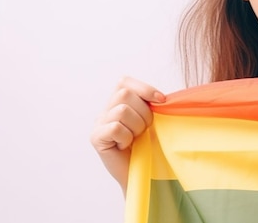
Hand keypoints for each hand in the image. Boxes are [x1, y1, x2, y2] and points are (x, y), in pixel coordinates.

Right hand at [90, 77, 165, 194]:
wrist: (143, 175)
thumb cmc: (148, 146)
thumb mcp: (151, 120)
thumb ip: (151, 104)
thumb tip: (161, 97)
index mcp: (118, 102)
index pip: (125, 82)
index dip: (144, 89)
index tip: (162, 100)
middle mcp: (105, 110)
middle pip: (124, 94)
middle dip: (144, 112)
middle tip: (146, 129)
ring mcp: (98, 124)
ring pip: (122, 110)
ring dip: (137, 126)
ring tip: (136, 138)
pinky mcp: (95, 138)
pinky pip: (115, 127)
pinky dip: (126, 137)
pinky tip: (126, 146)